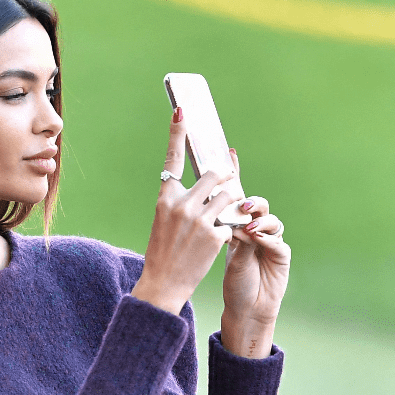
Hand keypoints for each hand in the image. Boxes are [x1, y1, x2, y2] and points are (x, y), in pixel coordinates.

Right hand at [131, 108, 241, 314]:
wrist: (163, 284)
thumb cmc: (163, 253)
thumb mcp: (164, 222)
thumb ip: (180, 202)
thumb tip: (203, 188)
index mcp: (165, 199)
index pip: (172, 160)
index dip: (178, 134)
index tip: (182, 111)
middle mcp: (181, 205)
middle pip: (213, 176)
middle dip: (224, 179)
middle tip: (227, 184)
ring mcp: (199, 219)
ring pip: (229, 197)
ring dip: (231, 206)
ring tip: (220, 221)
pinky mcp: (215, 235)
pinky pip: (231, 223)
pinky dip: (228, 232)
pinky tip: (215, 246)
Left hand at [220, 150, 290, 357]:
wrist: (246, 307)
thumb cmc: (233, 280)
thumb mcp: (217, 249)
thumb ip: (213, 226)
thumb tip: (194, 200)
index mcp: (239, 224)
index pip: (237, 194)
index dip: (234, 173)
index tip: (230, 152)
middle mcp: (257, 228)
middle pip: (255, 202)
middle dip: (247, 198)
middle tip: (238, 199)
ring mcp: (271, 239)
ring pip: (269, 218)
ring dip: (258, 219)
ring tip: (246, 224)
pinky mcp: (282, 255)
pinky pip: (277, 240)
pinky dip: (266, 238)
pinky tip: (257, 238)